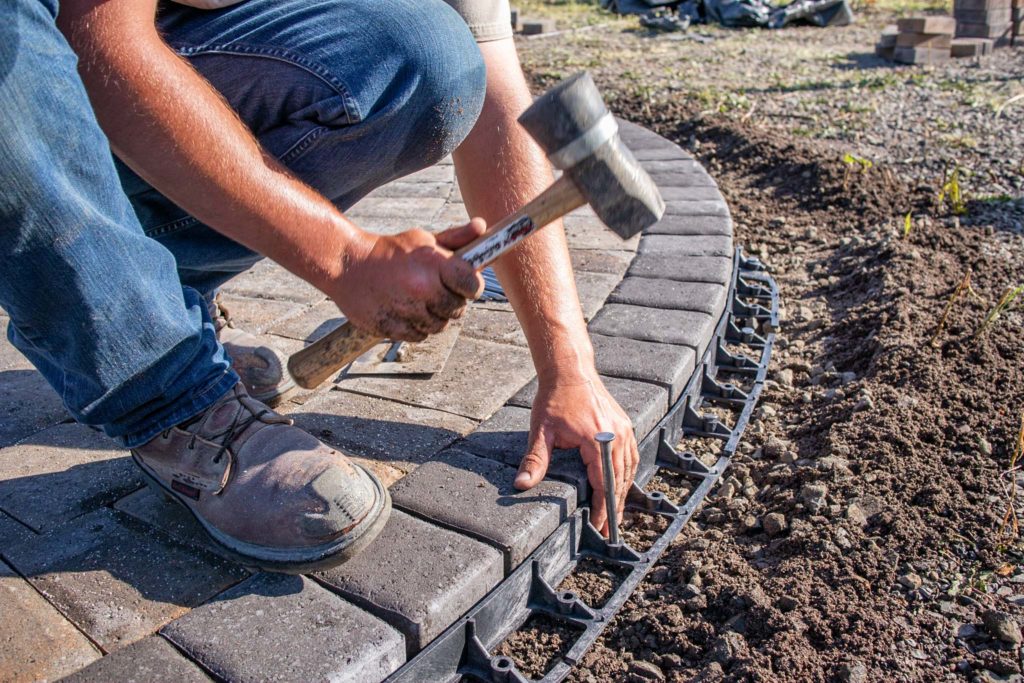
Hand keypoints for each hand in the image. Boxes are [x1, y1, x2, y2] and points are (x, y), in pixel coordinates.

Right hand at [331, 220, 485, 340]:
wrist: (346, 264)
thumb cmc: (389, 251)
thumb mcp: (422, 239)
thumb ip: (455, 238)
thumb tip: (482, 226)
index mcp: (433, 264)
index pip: (473, 285)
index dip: (472, 286)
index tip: (465, 284)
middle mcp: (421, 288)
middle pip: (457, 309)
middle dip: (452, 302)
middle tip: (437, 292)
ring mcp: (406, 310)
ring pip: (439, 326)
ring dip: (434, 317)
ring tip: (419, 301)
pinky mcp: (391, 327)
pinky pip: (419, 336)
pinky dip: (416, 328)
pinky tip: (405, 310)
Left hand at [513, 369, 639, 536]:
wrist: (570, 369)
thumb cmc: (555, 397)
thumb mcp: (541, 431)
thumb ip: (535, 460)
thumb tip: (522, 484)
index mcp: (596, 439)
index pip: (604, 483)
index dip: (602, 508)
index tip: (599, 526)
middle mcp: (615, 435)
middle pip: (620, 480)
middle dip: (615, 506)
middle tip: (609, 530)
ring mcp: (623, 429)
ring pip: (628, 468)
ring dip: (623, 492)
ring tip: (615, 512)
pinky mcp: (624, 424)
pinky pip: (630, 455)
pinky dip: (627, 473)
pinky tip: (620, 484)